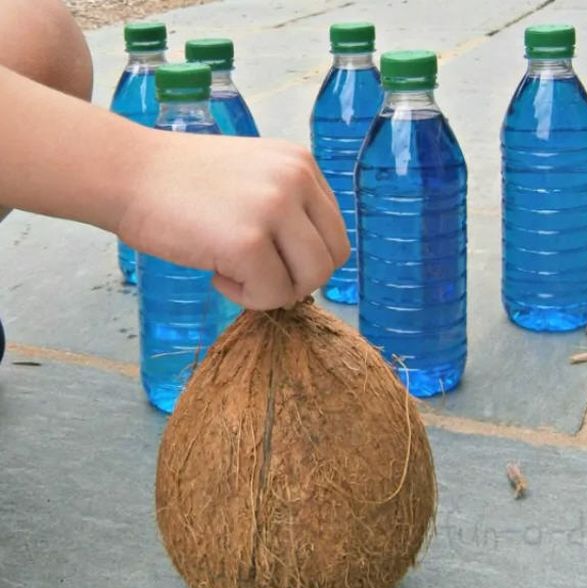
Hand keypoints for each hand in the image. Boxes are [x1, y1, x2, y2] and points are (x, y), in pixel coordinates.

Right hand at [117, 132, 348, 310]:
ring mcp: (275, 208)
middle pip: (332, 258)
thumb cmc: (183, 183)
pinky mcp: (249, 242)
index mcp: (302, 164)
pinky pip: (272, 295)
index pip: (333, 231)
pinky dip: (246, 298)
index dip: (304, 257)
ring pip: (311, 280)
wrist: (128, 173)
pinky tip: (217, 274)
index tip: (269, 257)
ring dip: (275, 291)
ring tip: (235, 274)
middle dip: (296, 279)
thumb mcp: (253, 180)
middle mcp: (297, 179)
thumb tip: (307, 268)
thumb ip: (288, 210)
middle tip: (256, 274)